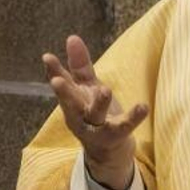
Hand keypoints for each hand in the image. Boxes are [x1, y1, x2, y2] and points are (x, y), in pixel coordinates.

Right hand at [42, 34, 147, 189]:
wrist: (109, 152)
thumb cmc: (95, 114)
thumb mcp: (87, 89)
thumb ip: (79, 65)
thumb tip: (71, 37)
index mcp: (71, 102)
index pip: (61, 84)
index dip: (53, 71)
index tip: (47, 57)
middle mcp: (79, 116)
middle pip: (70, 103)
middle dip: (64, 92)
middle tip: (57, 81)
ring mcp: (95, 128)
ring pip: (95, 115)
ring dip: (99, 103)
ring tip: (105, 90)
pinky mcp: (114, 137)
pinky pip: (124, 127)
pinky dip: (133, 118)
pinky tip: (142, 106)